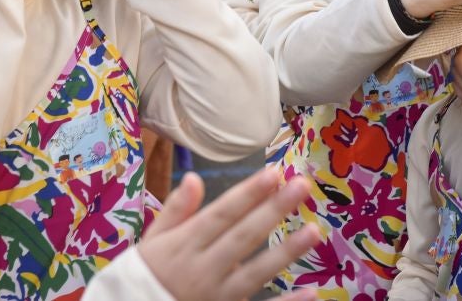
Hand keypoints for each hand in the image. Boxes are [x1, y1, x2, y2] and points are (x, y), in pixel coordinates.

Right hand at [138, 169, 320, 300]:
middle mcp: (203, 269)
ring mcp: (216, 297)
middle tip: (302, 186)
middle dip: (274, 210)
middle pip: (243, 237)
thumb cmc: (146, 275)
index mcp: (184, 245)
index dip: (248, 194)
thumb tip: (193, 177)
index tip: (274, 172)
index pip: (221, 214)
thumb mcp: (152, 241)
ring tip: (314, 231)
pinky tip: (311, 294)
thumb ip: (175, 210)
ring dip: (286, 252)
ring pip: (256, 273)